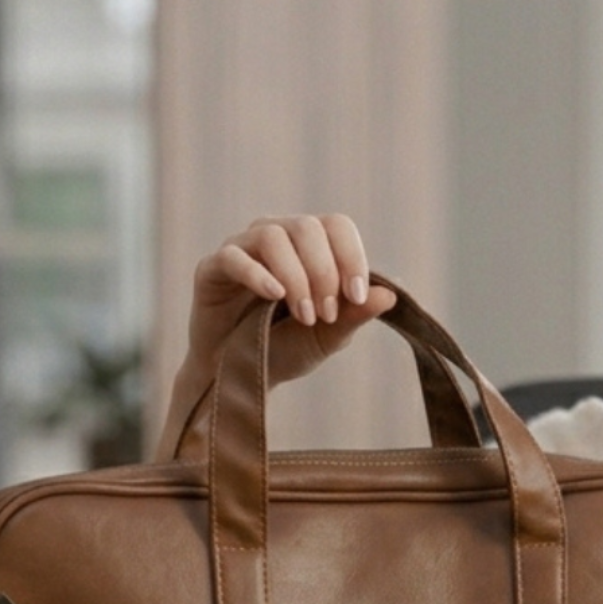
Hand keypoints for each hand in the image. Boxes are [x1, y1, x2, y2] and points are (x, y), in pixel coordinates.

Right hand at [178, 215, 396, 397]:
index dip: (351, 256)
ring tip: (304, 315)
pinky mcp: (212, 269)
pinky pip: (234, 256)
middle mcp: (276, 238)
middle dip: (324, 272)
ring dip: (296, 276)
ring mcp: (242, 249)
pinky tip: (275, 295)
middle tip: (326, 314)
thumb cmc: (284, 350)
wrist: (239, 377)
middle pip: (307, 227)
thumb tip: (389, 295)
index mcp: (309, 247)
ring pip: (273, 236)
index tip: (355, 296)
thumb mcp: (327, 336)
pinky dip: (258, 274)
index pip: (337, 226)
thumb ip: (355, 315)